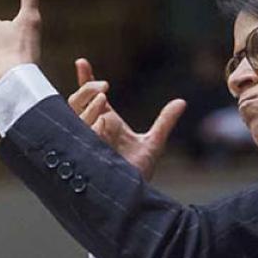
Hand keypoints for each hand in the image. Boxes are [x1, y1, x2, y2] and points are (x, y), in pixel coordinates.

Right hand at [68, 58, 185, 180]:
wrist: (136, 195)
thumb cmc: (140, 171)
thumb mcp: (154, 141)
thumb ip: (166, 120)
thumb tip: (182, 102)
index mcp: (104, 122)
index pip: (89, 97)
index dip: (84, 79)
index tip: (82, 61)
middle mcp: (92, 130)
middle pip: (76, 102)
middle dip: (86, 89)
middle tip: (104, 85)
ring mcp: (87, 142)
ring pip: (76, 117)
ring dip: (88, 105)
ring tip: (104, 97)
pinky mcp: (87, 155)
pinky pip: (83, 136)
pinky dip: (91, 125)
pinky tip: (101, 120)